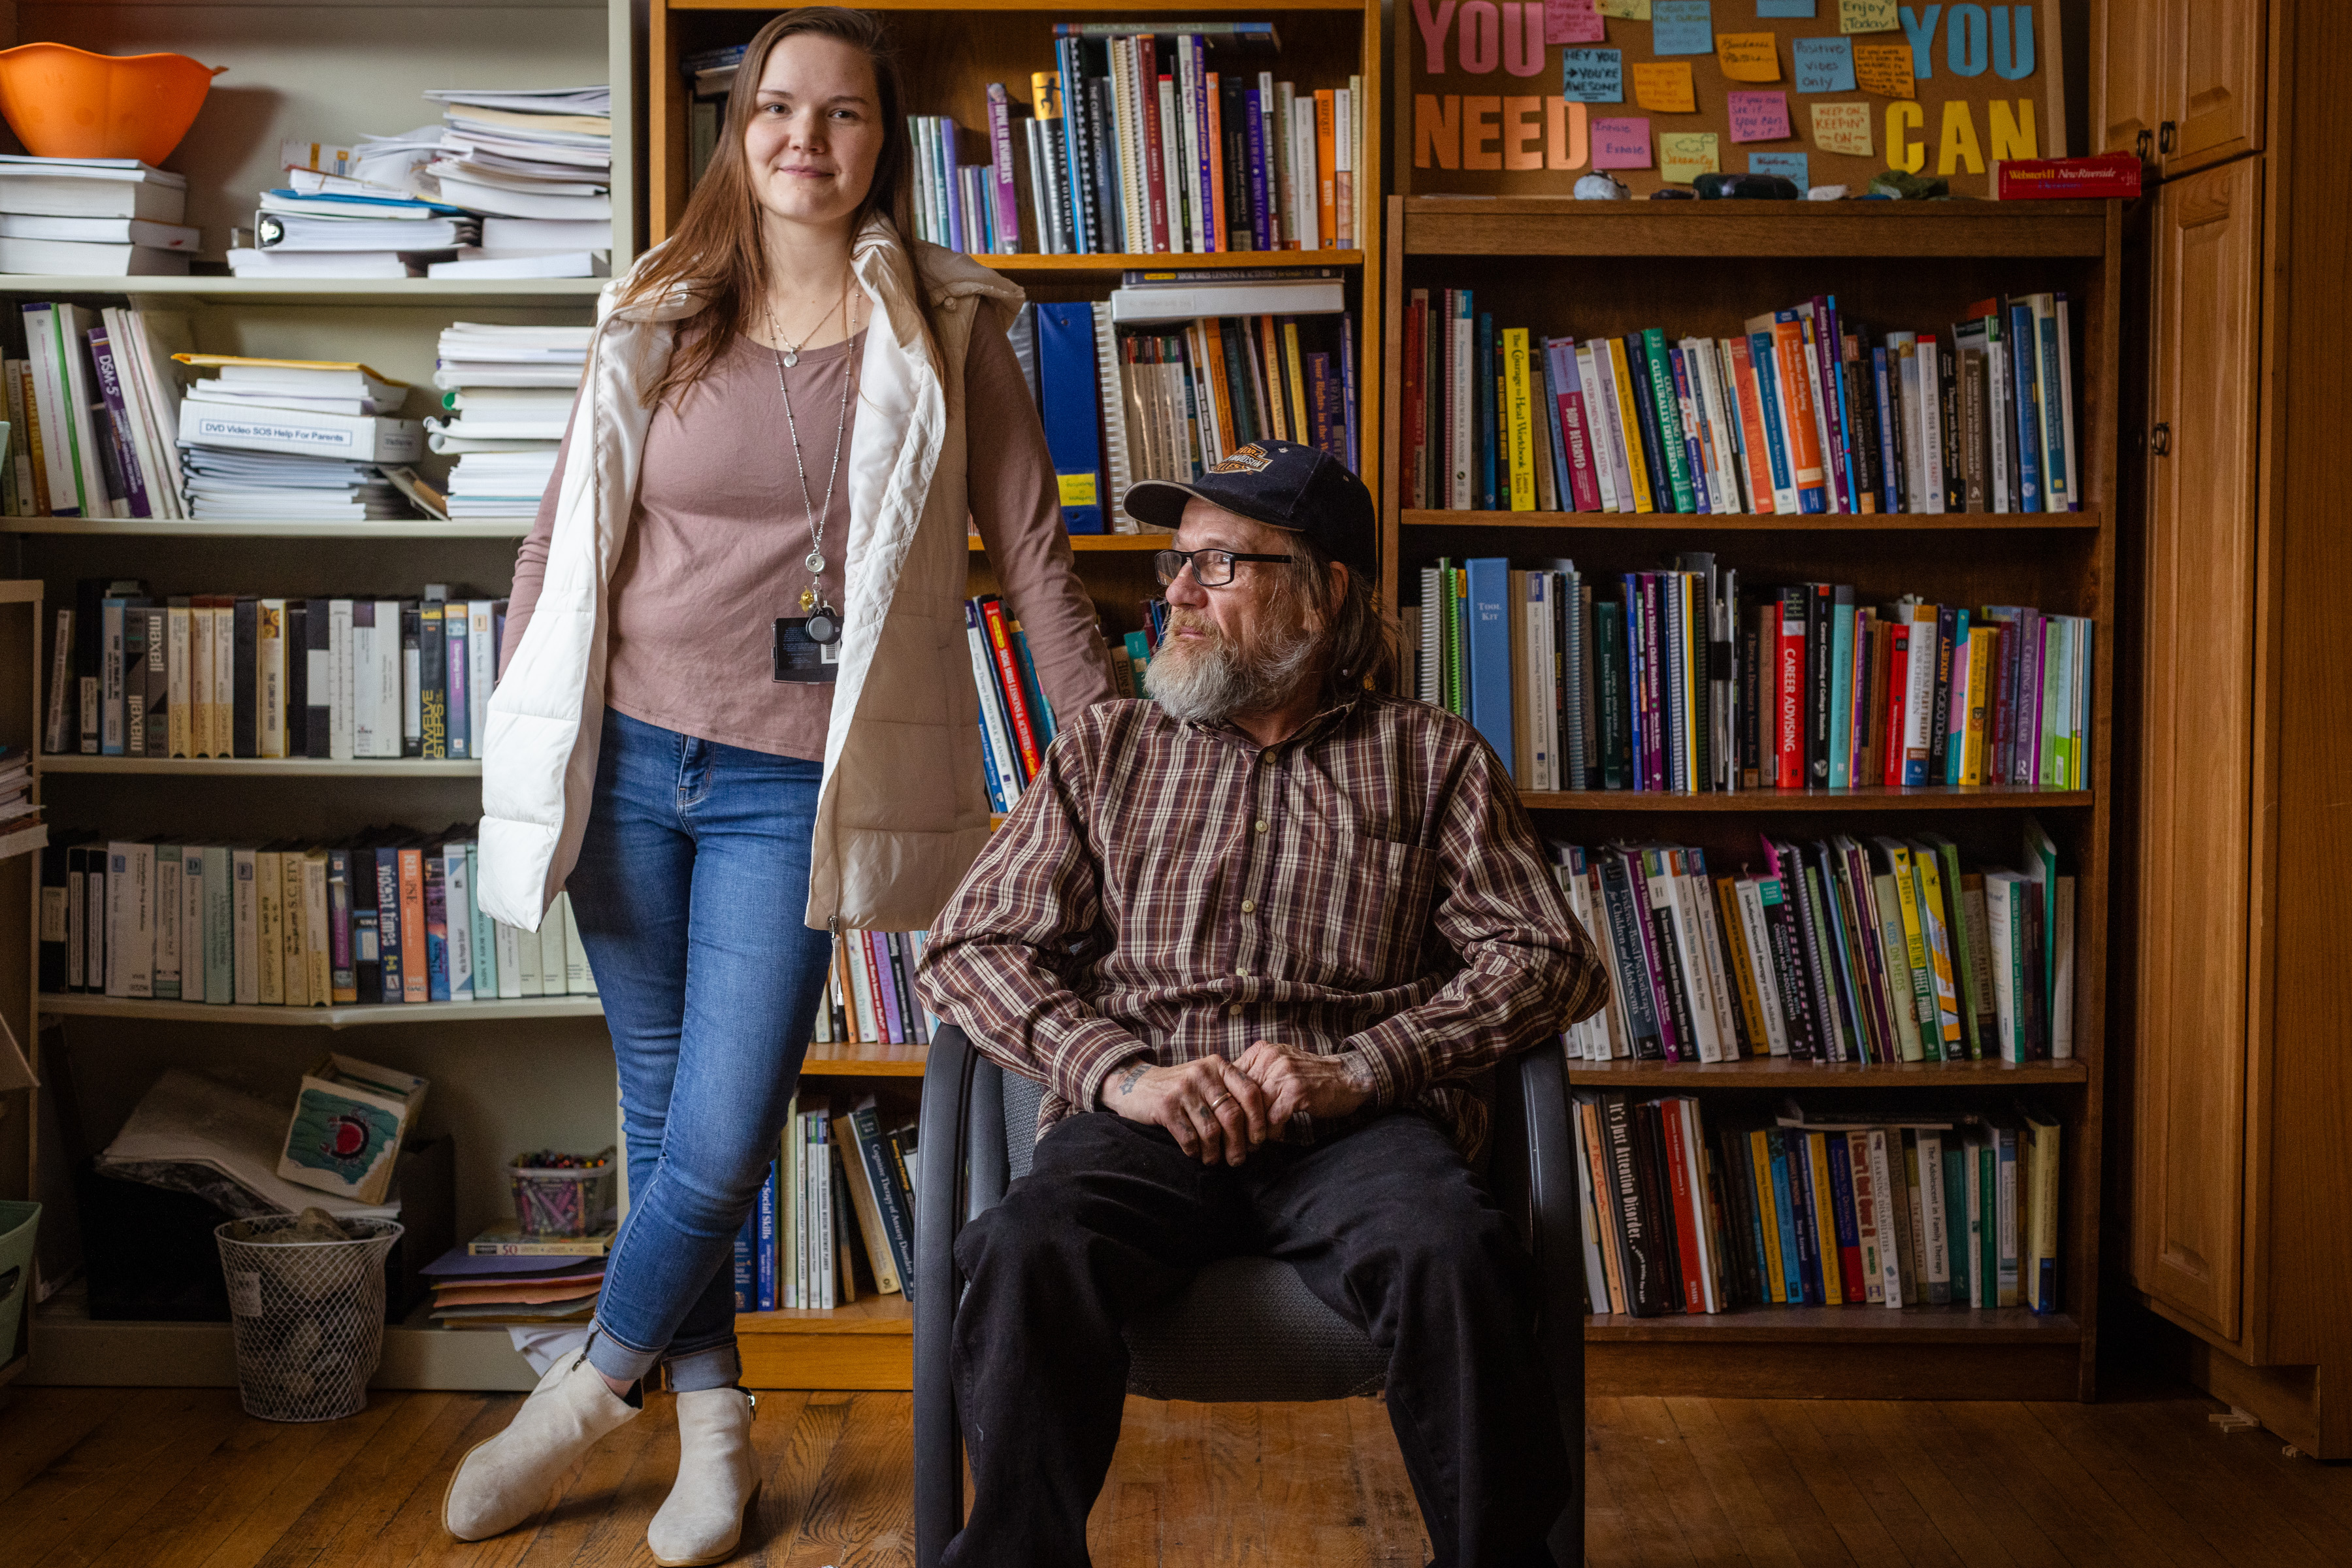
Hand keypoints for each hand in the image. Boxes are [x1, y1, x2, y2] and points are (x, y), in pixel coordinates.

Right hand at [1102, 1057, 1272, 1165]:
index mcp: (1219, 1066)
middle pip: (1233, 1116)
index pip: (1251, 1093)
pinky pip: (1189, 1138)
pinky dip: (1195, 1152)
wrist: (1136, 1084)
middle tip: (1237, 1160)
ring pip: (1212, 1131)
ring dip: (1215, 1153)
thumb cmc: (1180, 1088)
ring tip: (1214, 1160)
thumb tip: (1259, 1129)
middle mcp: (1203, 1074)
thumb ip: (1230, 1092)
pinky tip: (1195, 1154)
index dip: (1259, 1121)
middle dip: (1238, 1144)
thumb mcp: (1206, 1080)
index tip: (1258, 1141)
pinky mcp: (1165, 1106)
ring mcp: (1183, 1089)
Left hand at [1234, 1040, 1375, 1125]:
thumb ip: (1256, 1075)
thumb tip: (1227, 1099)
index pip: (1231, 1079)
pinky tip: (1277, 1136)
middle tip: (1236, 1139)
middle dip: (1238, 1120)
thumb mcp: (1280, 1065)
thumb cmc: (1311, 1076)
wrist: (1347, 1077)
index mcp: (1262, 1051)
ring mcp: (1284, 1073)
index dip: (1227, 1103)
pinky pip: (1273, 1118)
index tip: (1227, 1122)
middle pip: (1240, 1095)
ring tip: (1254, 1143)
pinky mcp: (1296, 1090)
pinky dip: (1273, 1131)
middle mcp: (1270, 1058)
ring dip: (1254, 1130)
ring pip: (1255, 1109)